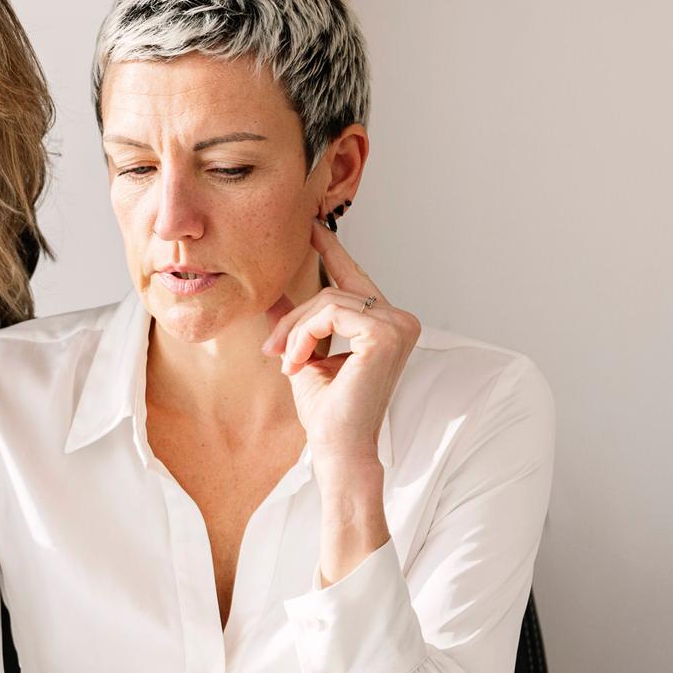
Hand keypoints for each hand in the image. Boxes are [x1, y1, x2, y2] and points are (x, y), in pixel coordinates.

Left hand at [261, 217, 419, 463]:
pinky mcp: (385, 333)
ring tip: (288, 363)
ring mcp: (398, 324)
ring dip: (295, 331)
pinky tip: (299, 362)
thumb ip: (295, 323)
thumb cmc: (327, 411)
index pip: (354, 277)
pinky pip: (329, 313)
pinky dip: (304, 336)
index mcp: (386, 323)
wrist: (338, 447)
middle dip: (294, 319)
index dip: (332, 249)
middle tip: (273, 352)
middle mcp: (400, 319)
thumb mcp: (304, 354)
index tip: (310, 225)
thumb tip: (271, 293)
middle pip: (332, 290)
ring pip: (327, 300)